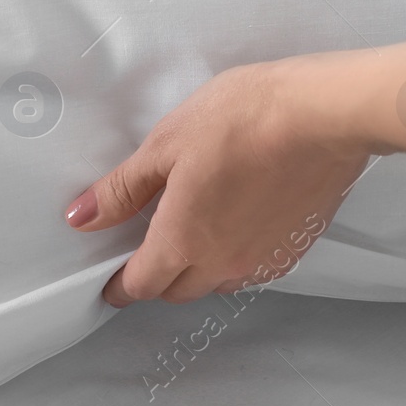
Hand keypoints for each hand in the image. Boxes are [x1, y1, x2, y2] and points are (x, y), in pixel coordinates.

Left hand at [65, 61, 367, 307]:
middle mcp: (223, 263)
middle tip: (147, 251)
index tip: (112, 284)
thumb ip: (123, 188)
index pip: (141, 284)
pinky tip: (239, 221)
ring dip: (199, 268)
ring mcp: (263, 258)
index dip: (121, 285)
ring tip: (195, 230)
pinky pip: (255, 267)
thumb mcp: (166, 144)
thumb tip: (82, 217)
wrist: (322, 116)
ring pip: (219, 280)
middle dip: (158, 277)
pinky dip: (238, 254)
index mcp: (184, 241)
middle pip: (179, 289)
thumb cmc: (245, 120)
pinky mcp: (296, 245)